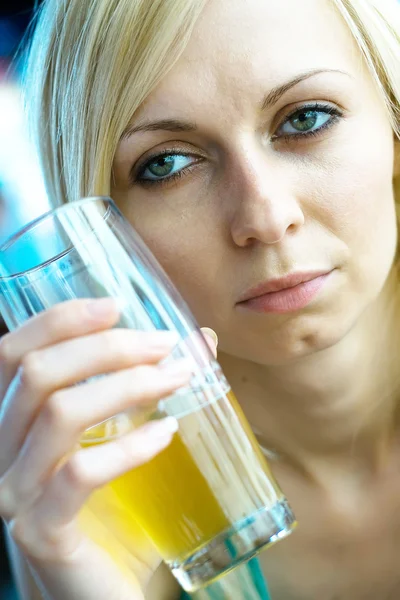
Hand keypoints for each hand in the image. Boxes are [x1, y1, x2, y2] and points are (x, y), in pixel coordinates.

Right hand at [0, 298, 216, 599]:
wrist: (104, 590)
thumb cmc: (114, 509)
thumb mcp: (124, 438)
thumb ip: (150, 387)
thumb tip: (200, 339)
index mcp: (13, 423)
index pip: (12, 353)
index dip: (58, 320)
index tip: (116, 306)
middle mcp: (1, 452)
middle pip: (38, 373)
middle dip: (107, 348)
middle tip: (166, 344)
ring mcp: (15, 494)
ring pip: (59, 413)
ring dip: (127, 385)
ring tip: (178, 378)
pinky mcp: (42, 530)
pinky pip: (80, 473)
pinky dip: (129, 445)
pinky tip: (168, 432)